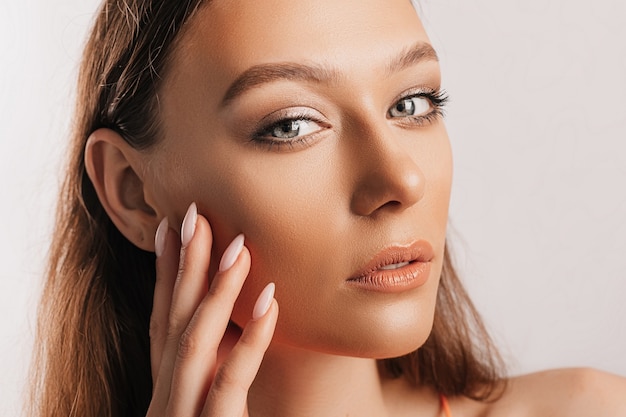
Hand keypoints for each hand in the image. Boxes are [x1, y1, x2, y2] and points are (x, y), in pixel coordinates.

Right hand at [146, 203, 277, 416]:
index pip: (162, 322)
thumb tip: (235, 326)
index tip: (169, 227)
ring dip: (215, 291)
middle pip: (173, 322)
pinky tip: (270, 302)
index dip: (164, 273)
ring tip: (238, 246)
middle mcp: (168, 399)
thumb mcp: (210, 407)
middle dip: (184, 266)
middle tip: (195, 215)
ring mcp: (184, 414)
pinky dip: (250, 340)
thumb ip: (217, 373)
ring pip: (194, 343)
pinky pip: (230, 382)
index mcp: (168, 391)